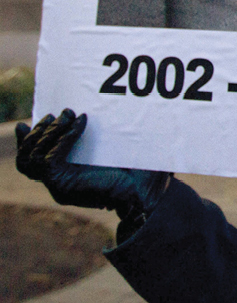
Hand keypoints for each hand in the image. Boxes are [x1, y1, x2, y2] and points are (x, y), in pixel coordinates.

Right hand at [16, 109, 169, 230]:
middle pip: (26, 159)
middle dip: (39, 133)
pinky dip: (63, 138)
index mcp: (65, 177)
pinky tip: (81, 122)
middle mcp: (57, 183)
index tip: (31, 121)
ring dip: (48, 133)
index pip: (31, 161)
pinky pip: (50, 159)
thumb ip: (96, 140)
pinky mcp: (63, 184)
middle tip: (61, 113)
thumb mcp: (111, 152)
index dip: (27, 141)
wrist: (145, 190)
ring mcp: (57, 185)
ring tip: (67, 115)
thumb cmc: (135, 172)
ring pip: (33, 157)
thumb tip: (91, 112)